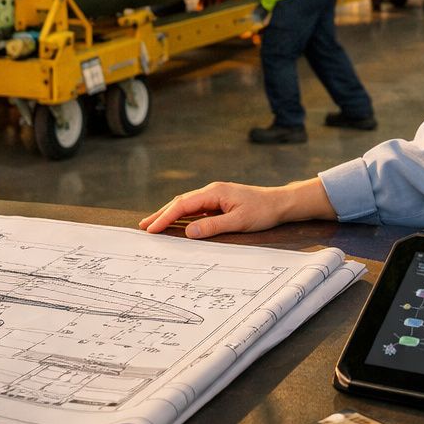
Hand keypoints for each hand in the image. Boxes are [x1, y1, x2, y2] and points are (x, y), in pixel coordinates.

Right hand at [139, 179, 335, 238]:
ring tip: (153, 225)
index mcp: (214, 192)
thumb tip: (188, 232)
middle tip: (143, 226)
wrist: (280, 203)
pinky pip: (195, 209)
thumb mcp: (239, 222)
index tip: (151, 228)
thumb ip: (213, 227)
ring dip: (170, 215)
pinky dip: (182, 216)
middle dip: (161, 214)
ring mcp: (215, 196)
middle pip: (180, 202)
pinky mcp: (219, 203)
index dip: (165, 217)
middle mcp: (211, 191)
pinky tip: (176, 224)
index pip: (183, 205)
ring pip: (186, 205)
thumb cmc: (262, 212)